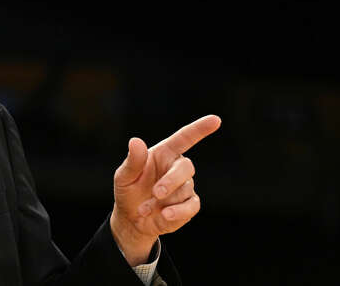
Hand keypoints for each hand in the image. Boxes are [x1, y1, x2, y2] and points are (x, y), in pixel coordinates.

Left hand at [109, 114, 220, 265]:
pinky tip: (164, 215)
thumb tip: (136, 141)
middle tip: (156, 193)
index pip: (184, 138)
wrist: (131, 220)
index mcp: (163, 154)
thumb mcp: (124, 176)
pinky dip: (178, 211)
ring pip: (185, 189)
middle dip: (171, 180)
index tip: (215, 120)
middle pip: (186, 167)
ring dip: (163, 201)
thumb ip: (133, 161)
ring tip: (144, 209)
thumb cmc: (127, 191)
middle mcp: (176, 167)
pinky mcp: (189, 205)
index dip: (200, 129)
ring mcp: (185, 186)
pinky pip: (192, 206)